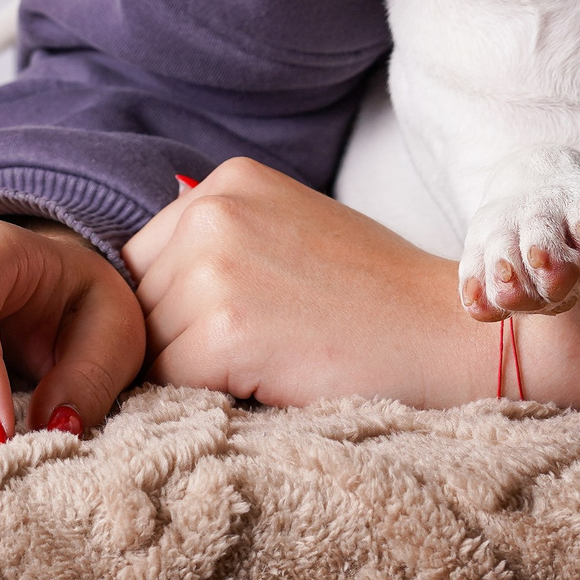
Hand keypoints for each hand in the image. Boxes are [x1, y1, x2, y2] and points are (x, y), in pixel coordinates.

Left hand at [124, 158, 579, 407]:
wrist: (451, 334)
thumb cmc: (377, 298)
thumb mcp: (290, 232)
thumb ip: (220, 243)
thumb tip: (128, 290)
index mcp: (227, 181)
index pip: (144, 260)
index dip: (178, 306)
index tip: (240, 327)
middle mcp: (212, 210)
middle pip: (138, 302)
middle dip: (178, 338)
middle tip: (262, 351)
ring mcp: (214, 267)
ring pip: (151, 348)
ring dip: (195, 372)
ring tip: (272, 364)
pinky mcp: (223, 328)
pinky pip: (173, 385)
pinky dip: (212, 399)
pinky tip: (275, 381)